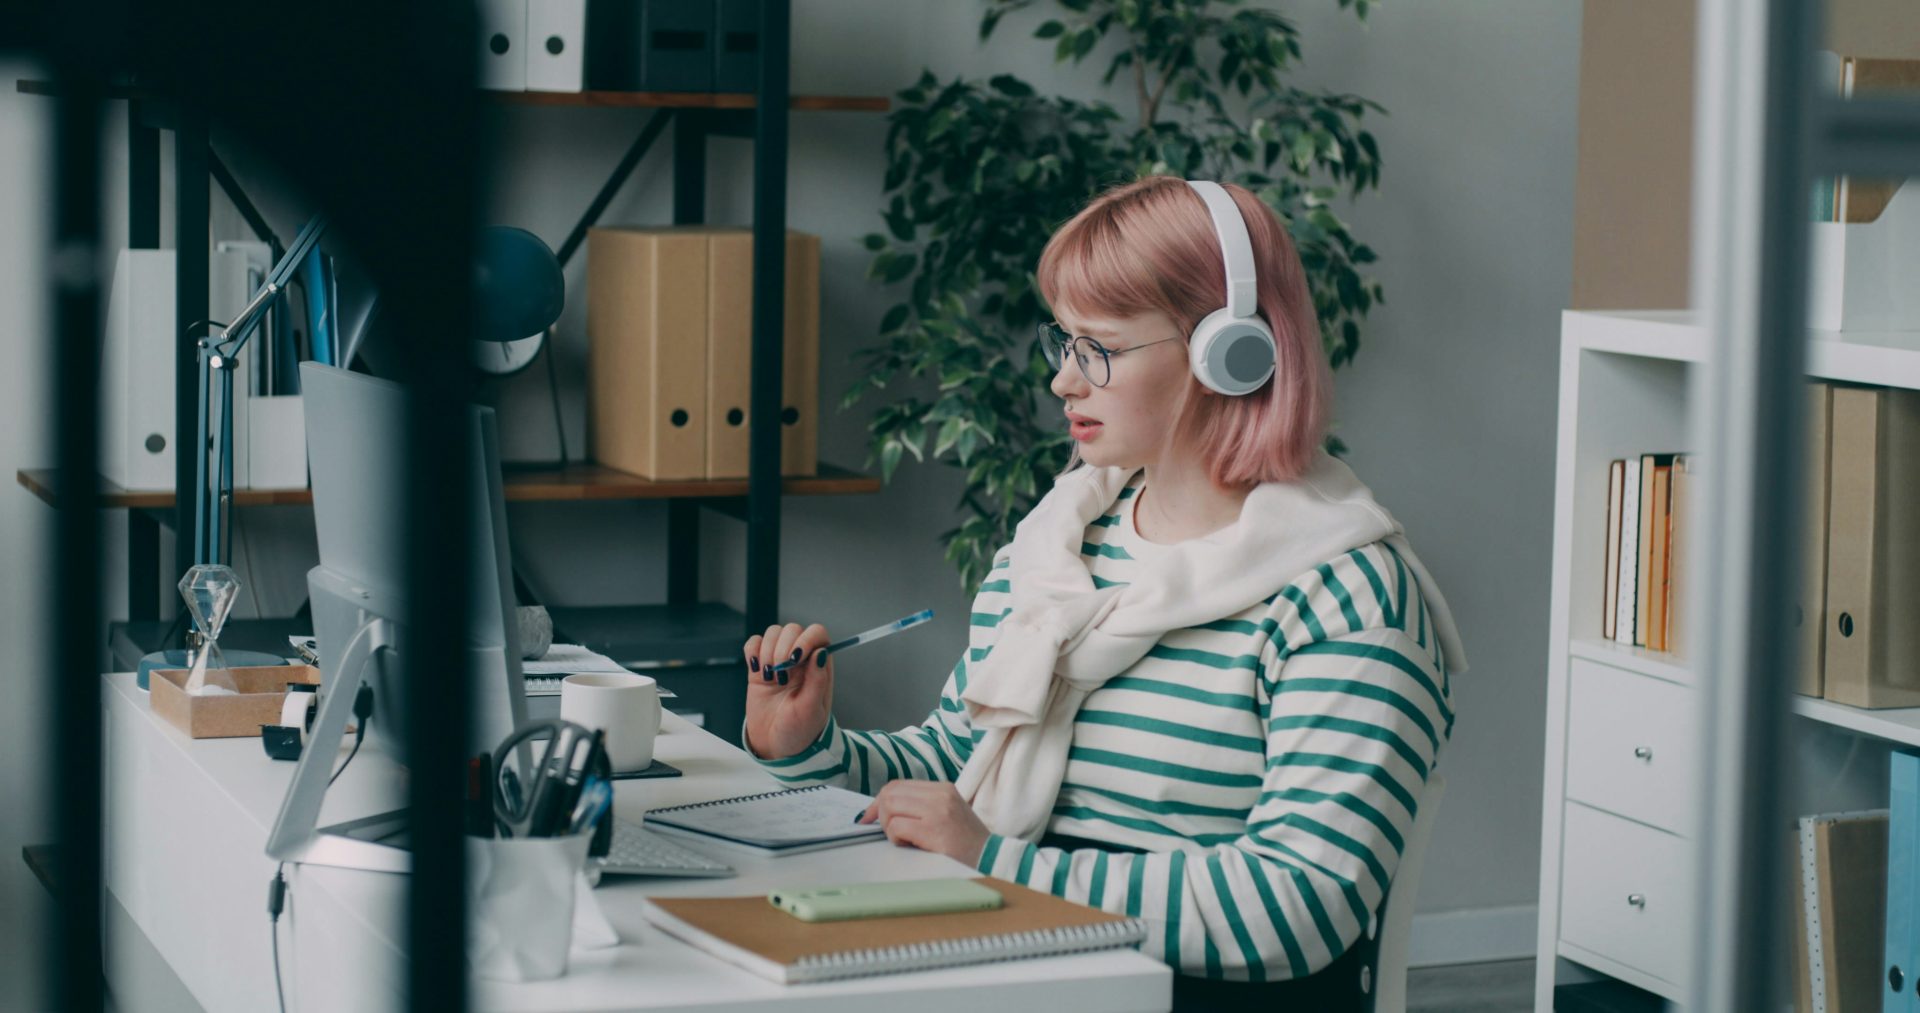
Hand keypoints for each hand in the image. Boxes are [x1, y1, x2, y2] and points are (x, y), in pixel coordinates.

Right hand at [742, 623, 833, 759]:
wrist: (775, 745)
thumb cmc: (799, 731)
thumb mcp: (812, 710)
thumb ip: (817, 680)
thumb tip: (821, 652)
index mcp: (819, 667)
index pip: (817, 634)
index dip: (806, 638)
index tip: (795, 657)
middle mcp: (800, 660)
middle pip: (792, 630)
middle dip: (783, 648)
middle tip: (780, 676)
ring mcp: (779, 661)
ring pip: (772, 633)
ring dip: (767, 651)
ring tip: (770, 677)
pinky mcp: (759, 667)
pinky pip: (754, 644)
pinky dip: (752, 652)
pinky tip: (756, 670)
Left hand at [856, 782, 991, 866]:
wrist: (990, 857)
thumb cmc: (966, 841)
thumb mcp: (946, 812)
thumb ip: (920, 806)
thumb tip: (882, 810)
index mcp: (942, 788)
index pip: (898, 785)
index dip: (878, 801)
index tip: (869, 817)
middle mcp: (939, 794)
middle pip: (890, 793)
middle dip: (879, 814)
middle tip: (887, 831)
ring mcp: (937, 810)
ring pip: (890, 807)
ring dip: (889, 827)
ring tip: (905, 839)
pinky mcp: (933, 829)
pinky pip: (897, 827)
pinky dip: (895, 838)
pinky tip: (910, 845)